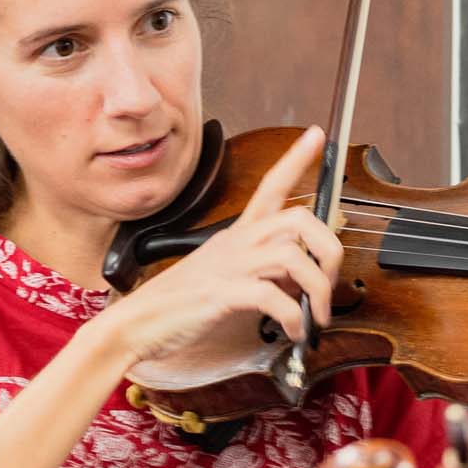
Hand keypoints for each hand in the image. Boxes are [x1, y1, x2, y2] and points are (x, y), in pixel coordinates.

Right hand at [104, 127, 344, 368]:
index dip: (296, 160)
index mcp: (238, 235)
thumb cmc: (182, 302)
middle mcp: (236, 243)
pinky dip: (292, 318)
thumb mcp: (230, 277)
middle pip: (298, 219)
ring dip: (317, 290)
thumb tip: (305, 276)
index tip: (316, 135)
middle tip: (331, 282)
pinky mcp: (221, 294)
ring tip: (315, 315)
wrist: (136, 324)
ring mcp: (229, 266)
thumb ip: (266, 270)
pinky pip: (271, 298)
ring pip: (292, 257)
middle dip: (330, 250)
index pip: (270, 186)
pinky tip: (294, 332)